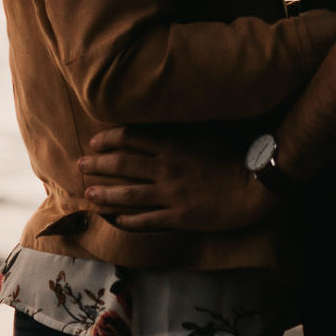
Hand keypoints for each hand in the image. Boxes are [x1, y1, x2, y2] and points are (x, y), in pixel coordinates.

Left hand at [78, 128, 277, 232]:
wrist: (255, 186)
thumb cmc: (236, 155)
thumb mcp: (208, 131)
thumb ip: (184, 126)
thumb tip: (165, 115)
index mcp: (173, 145)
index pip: (132, 138)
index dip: (110, 139)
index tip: (95, 141)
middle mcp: (166, 168)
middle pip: (123, 165)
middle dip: (98, 164)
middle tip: (80, 165)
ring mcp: (171, 195)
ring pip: (128, 195)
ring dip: (105, 194)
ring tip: (88, 194)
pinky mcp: (179, 217)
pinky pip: (146, 220)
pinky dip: (127, 221)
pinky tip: (115, 220)